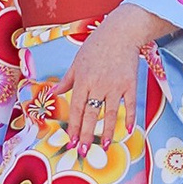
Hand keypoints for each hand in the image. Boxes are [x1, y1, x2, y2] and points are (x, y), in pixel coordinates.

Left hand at [55, 5, 166, 159]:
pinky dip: (129, 117)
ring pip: (110, 113)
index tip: (70, 141)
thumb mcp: (77, 62)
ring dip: (107, 131)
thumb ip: (67, 80)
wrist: (121, 32)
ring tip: (104, 146)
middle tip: (83, 151)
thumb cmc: (96, 46)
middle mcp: (98, 85)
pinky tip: (128, 130)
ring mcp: (115, 85)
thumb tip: (52, 92)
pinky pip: (129, 104)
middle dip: (86, 134)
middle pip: (90, 114)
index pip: (76, 108)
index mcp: (82, 81)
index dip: (73, 126)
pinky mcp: (130, 83)